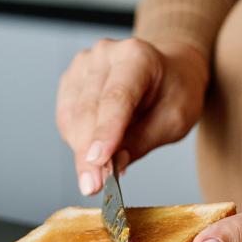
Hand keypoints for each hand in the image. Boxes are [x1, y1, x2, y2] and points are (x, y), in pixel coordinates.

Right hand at [56, 37, 208, 195]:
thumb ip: (143, 140)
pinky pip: (66, 117)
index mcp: (136, 56)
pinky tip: (92, 153)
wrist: (168, 70)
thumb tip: (113, 166)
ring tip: (97, 176)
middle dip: (88, 153)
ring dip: (80, 151)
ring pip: (73, 116)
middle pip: (89, 109)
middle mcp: (105, 54)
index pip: (116, 98)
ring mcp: (83, 65)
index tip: (97, 162)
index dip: (105, 132)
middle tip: (93, 186)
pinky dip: (76, 140)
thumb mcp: (175, 119)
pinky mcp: (71, 80)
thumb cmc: (174, 91)